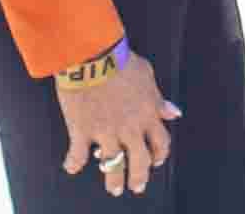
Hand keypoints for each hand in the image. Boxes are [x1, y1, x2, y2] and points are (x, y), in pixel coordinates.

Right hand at [55, 51, 180, 196]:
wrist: (93, 55)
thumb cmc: (120, 60)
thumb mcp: (147, 76)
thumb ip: (158, 99)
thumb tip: (173, 112)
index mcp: (147, 114)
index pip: (161, 142)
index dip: (160, 154)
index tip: (156, 161)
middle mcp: (129, 128)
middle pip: (140, 161)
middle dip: (140, 177)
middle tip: (137, 186)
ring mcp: (106, 132)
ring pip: (113, 165)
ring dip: (113, 180)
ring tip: (113, 188)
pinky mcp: (82, 130)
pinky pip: (78, 154)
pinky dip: (73, 163)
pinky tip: (71, 167)